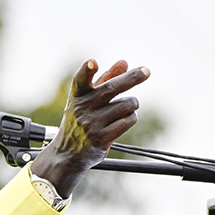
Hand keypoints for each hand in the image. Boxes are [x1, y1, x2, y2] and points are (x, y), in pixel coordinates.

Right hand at [30, 59, 148, 196]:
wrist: (68, 152)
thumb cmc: (80, 120)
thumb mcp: (87, 99)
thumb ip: (105, 79)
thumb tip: (124, 62)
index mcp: (77, 95)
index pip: (80, 80)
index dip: (87, 71)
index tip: (93, 62)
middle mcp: (82, 108)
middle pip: (111, 88)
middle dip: (131, 78)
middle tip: (146, 71)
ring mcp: (92, 123)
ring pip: (125, 105)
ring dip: (132, 104)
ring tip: (126, 107)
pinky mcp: (102, 138)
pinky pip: (128, 121)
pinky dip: (131, 117)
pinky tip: (124, 119)